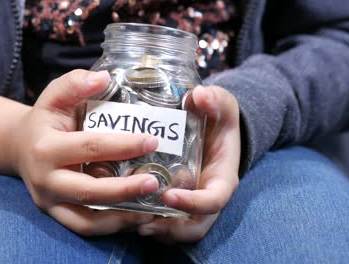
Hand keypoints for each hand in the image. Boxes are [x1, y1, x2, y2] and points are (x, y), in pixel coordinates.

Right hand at [9, 70, 160, 235]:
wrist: (20, 147)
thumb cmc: (45, 120)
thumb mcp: (54, 96)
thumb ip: (75, 83)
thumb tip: (104, 77)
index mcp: (46, 148)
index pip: (91, 147)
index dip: (123, 145)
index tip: (152, 141)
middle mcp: (46, 180)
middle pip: (89, 192)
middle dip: (125, 189)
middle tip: (155, 182)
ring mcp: (50, 202)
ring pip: (87, 221)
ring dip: (121, 217)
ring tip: (151, 207)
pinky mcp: (56, 214)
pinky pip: (85, 227)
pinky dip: (111, 226)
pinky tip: (136, 215)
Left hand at [137, 85, 240, 241]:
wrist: (213, 128)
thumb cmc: (218, 119)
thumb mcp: (222, 106)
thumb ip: (215, 100)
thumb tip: (200, 95)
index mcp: (221, 179)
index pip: (213, 201)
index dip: (193, 203)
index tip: (169, 195)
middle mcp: (207, 196)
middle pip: (194, 226)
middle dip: (170, 228)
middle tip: (142, 223)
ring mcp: (192, 201)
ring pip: (178, 229)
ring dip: (156, 230)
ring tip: (131, 223)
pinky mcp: (176, 200)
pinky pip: (165, 221)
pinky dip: (149, 222)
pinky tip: (126, 213)